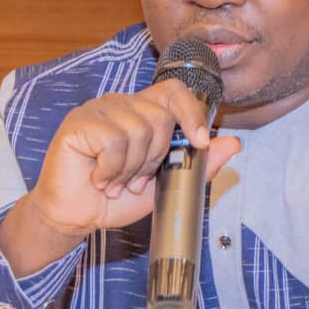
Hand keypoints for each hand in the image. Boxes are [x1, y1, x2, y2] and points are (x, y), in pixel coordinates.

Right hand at [18, 78, 239, 235]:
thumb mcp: (166, 185)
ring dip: (130, 168)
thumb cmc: (115, 199)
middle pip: (159, 116)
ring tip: (115, 182)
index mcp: (141, 112)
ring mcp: (98, 110)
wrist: (75, 217)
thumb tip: (233, 144)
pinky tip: (98, 179)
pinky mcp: (78, 123)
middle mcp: (121, 105)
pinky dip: (110, 169)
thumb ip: (198, 164)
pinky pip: (112, 140)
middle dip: (154, 158)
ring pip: (137, 129)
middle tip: (135, 181)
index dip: (192, 112)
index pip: (174, 91)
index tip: (201, 142)